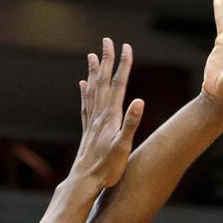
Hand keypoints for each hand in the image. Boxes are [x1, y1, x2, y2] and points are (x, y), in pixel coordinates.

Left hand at [72, 38, 143, 187]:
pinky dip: (85, 92)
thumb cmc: (107, 168)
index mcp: (110, 116)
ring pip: (92, 90)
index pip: (118, 84)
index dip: (123, 65)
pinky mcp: (87, 130)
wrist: (84, 182)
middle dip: (106, 60)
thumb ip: (131, 123)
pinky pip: (86, 105)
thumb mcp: (123, 146)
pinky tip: (83, 85)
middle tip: (107, 41)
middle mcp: (99, 115)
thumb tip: (139, 100)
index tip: (126, 46)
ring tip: (92, 56)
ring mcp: (91, 122)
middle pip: (103, 81)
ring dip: (94, 72)